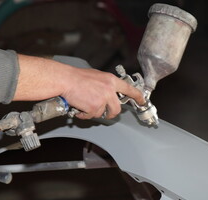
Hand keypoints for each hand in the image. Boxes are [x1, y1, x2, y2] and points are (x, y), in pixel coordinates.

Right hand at [14, 55, 144, 118]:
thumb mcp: (97, 76)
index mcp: (111, 80)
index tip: (142, 101)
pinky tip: (80, 108)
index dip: (138, 96)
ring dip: (94, 112)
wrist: (66, 80)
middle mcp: (109, 90)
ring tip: (85, 104)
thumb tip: (109, 92)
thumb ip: (106, 85)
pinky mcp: (94, 108)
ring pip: (103, 113)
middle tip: (105, 113)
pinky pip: (92, 116)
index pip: (129, 89)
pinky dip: (85, 115)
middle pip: (117, 109)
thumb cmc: (77, 77)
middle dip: (111, 113)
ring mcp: (102, 99)